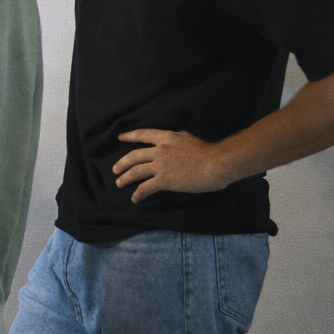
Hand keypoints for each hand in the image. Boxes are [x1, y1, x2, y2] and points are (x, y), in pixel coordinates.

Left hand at [113, 128, 235, 203]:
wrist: (217, 163)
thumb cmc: (209, 152)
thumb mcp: (189, 138)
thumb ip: (178, 140)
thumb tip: (175, 140)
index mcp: (167, 137)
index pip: (143, 134)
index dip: (130, 136)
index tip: (120, 138)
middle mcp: (160, 149)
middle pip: (134, 156)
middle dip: (122, 163)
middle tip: (115, 169)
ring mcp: (160, 165)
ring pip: (135, 171)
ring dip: (125, 178)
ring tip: (119, 183)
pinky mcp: (164, 180)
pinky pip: (145, 188)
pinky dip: (138, 194)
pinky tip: (135, 199)